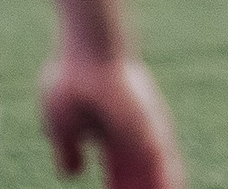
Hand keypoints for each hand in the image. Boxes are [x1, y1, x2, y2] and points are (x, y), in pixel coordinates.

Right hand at [42, 52, 184, 188]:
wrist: (88, 54)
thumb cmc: (71, 79)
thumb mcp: (61, 125)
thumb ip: (69, 150)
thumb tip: (72, 174)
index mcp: (113, 137)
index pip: (120, 177)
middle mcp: (135, 136)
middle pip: (142, 180)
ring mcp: (147, 133)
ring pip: (158, 177)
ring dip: (154, 188)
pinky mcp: (154, 131)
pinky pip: (166, 168)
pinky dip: (165, 183)